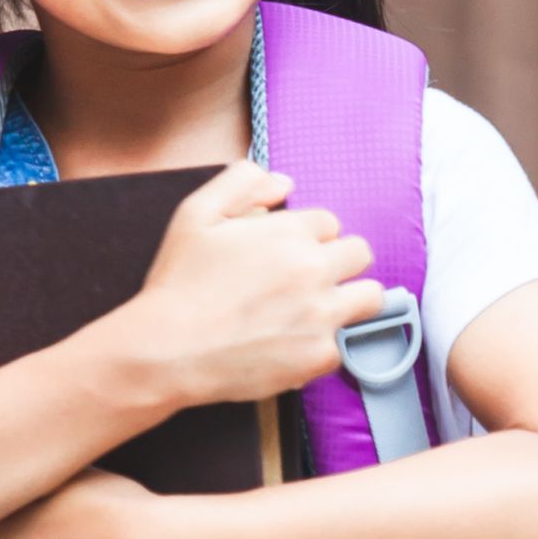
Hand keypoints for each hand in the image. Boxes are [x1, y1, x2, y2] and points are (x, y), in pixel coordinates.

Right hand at [98, 163, 381, 411]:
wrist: (167, 350)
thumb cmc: (178, 282)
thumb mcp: (196, 213)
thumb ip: (241, 183)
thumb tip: (284, 182)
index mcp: (290, 231)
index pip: (329, 223)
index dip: (306, 237)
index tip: (284, 254)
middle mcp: (314, 269)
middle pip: (360, 253)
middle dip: (337, 262)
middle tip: (306, 281)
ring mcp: (322, 314)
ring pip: (370, 297)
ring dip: (349, 299)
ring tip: (315, 310)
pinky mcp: (320, 355)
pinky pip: (344, 343)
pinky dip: (323, 343)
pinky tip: (292, 343)